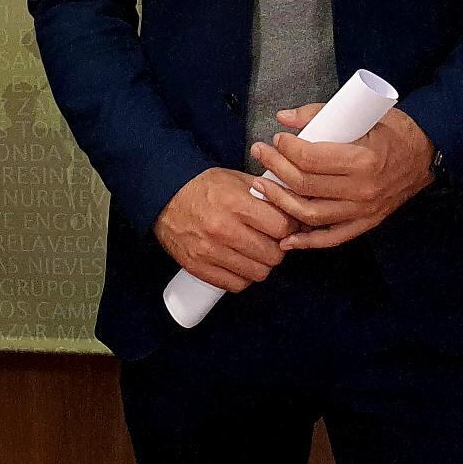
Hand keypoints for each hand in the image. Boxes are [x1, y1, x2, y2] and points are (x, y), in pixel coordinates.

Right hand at [153, 166, 297, 290]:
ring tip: (256, 252)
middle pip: (272, 254)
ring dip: (261, 264)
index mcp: (236, 204)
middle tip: (272, 241)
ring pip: (257, 273)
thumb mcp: (238, 179)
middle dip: (278, 248)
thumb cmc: (205, 187)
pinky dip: (243, 277)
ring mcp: (209, 251)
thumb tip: (297, 209)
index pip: (281, 227)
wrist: (165, 195)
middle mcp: (223, 229)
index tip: (287, 227)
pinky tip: (241, 264)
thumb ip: (267, 194)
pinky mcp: (198, 267)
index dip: (290, 228)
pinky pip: (235, 284)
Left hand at [253, 106, 434, 249]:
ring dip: (281, 202)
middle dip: (276, 169)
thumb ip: (321, 113)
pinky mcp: (366, 223)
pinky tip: (287, 238)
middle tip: (261, 154)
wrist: (425, 154)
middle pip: (306, 185)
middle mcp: (362, 190)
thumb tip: (284, 117)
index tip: (277, 139)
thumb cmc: (394, 131)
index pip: (311, 159)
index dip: (287, 149)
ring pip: (312, 214)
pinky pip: (332, 238)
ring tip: (262, 187)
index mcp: (363, 160)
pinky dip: (307, 241)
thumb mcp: (362, 114)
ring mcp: (364, 210)